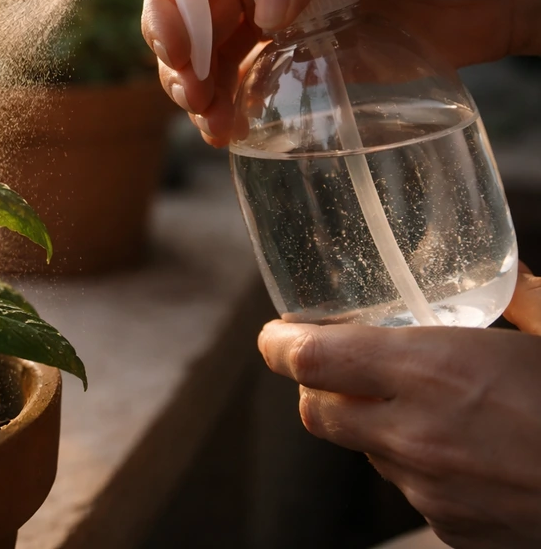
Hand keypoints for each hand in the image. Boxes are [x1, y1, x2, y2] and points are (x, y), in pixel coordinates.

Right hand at [142, 0, 540, 145]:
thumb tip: (263, 10)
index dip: (169, 4)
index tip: (177, 47)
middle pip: (187, 15)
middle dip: (178, 58)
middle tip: (193, 94)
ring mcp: (275, 19)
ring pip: (208, 56)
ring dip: (196, 91)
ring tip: (212, 123)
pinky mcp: (297, 60)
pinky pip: (244, 84)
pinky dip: (228, 110)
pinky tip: (229, 131)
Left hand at [257, 263, 540, 547]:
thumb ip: (517, 296)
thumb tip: (502, 272)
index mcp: (431, 371)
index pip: (308, 359)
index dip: (279, 344)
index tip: (278, 334)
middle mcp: (415, 434)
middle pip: (314, 411)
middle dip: (315, 386)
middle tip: (340, 365)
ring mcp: (430, 488)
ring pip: (361, 452)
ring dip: (370, 426)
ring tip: (424, 405)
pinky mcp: (453, 528)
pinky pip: (408, 489)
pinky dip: (416, 464)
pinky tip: (467, 449)